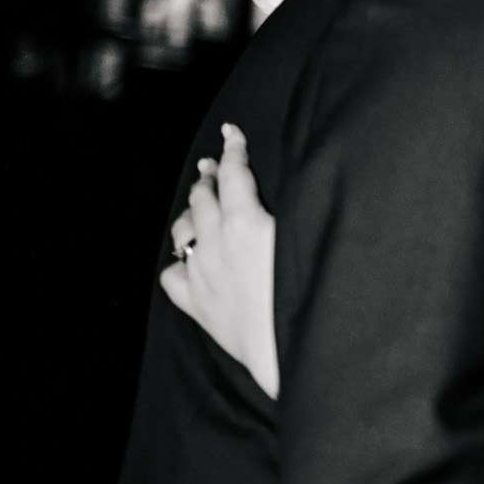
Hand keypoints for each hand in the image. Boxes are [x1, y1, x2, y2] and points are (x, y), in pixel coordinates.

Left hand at [161, 123, 281, 398]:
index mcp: (245, 220)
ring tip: (199, 202)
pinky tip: (188, 258)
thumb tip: (288, 190)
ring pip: (182, 229)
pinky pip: (172, 274)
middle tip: (214, 165)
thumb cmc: (311, 292)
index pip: (235, 172)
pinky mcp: (195, 304)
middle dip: (210, 175)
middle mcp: (216, 241)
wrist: (289, 351)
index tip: (231, 132)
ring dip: (191, 210)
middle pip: (203, 195)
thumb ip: (297, 209)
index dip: (234, 147)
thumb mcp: (308, 238)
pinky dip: (179, 260)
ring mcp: (200, 273)